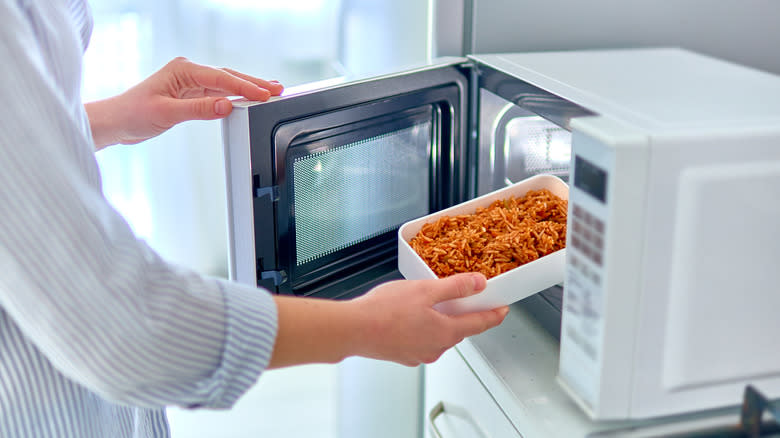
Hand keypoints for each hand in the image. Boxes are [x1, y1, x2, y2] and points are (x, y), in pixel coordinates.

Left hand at [85, 57, 283, 148]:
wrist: (116, 122)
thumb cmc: (133, 114)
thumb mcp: (166, 112)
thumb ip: (198, 109)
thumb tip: (225, 106)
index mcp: (182, 69)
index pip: (221, 77)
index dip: (244, 87)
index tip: (263, 94)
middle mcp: (189, 72)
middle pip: (228, 76)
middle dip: (253, 83)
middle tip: (276, 89)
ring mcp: (191, 82)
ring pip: (226, 84)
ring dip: (247, 89)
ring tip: (270, 92)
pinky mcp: (191, 94)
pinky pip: (218, 93)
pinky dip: (235, 96)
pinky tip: (248, 99)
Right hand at [268, 273, 507, 368]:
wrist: (353, 329)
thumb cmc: (384, 311)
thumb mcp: (426, 290)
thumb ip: (455, 287)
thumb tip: (478, 284)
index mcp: (446, 333)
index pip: (479, 324)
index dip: (493, 315)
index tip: (502, 310)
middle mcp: (435, 348)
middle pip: (458, 329)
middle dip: (463, 314)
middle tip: (465, 298)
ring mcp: (418, 354)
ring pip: (438, 335)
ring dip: (440, 320)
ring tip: (429, 302)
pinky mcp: (402, 355)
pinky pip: (420, 340)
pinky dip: (421, 327)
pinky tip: (408, 314)